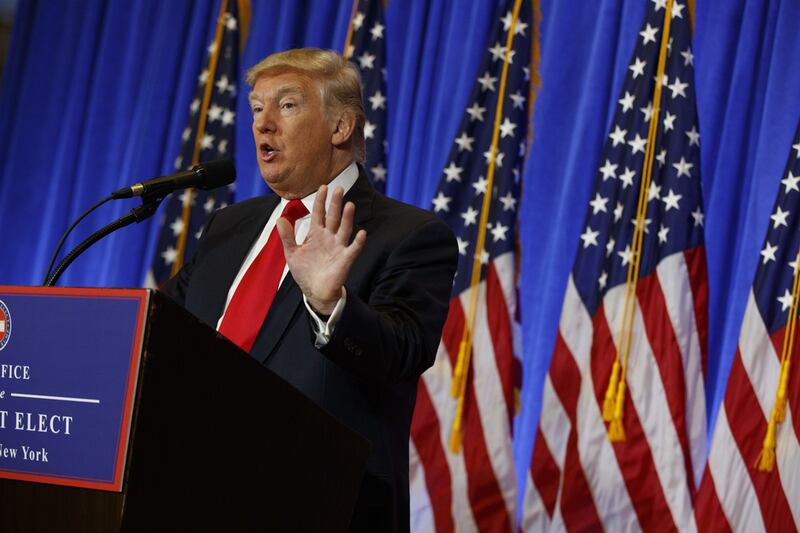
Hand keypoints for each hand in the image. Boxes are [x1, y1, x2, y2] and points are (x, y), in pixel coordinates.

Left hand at [276, 184, 366, 314]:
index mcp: (316, 234)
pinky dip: (358, 242)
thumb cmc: (304, 271)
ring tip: (350, 205)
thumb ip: (287, 236)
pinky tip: (362, 233)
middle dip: (336, 203)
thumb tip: (280, 219)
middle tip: (339, 189)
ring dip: (347, 218)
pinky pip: (353, 249)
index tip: (323, 187)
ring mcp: (338, 247)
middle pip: (334, 217)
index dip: (320, 200)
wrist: (314, 291)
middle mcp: (329, 237)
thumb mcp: (292, 253)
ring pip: (344, 229)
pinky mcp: (345, 259)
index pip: (319, 213)